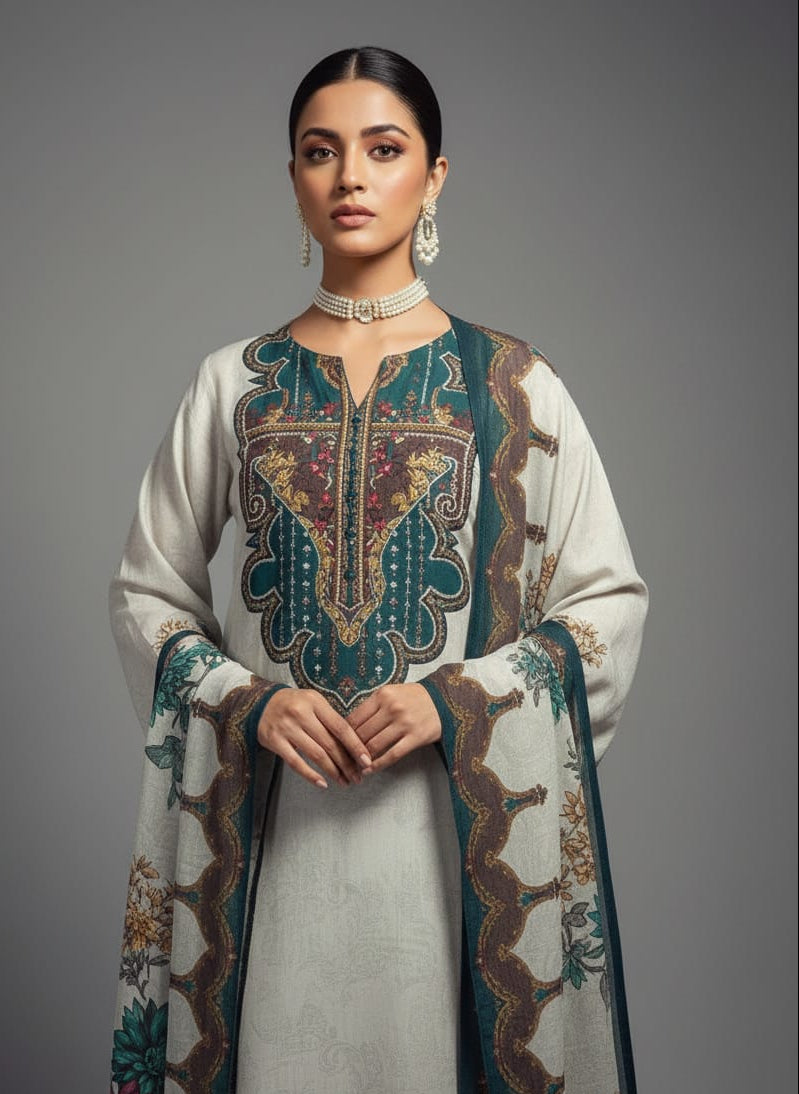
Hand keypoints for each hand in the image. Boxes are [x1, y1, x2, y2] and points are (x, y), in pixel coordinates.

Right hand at [257, 687, 373, 788]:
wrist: (262, 703)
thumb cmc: (295, 704)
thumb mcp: (314, 702)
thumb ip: (331, 719)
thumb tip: (354, 745)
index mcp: (315, 702)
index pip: (341, 727)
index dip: (355, 745)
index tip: (366, 760)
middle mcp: (301, 714)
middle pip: (330, 744)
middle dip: (346, 764)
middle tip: (357, 777)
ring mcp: (287, 728)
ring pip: (315, 755)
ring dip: (333, 771)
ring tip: (344, 781)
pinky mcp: (274, 741)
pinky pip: (295, 762)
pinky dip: (310, 775)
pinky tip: (323, 783)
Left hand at [346, 683, 441, 772]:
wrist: (444, 701)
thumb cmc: (414, 698)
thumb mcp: (391, 693)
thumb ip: (373, 706)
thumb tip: (350, 726)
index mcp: (383, 695)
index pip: (355, 718)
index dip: (344, 734)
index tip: (339, 743)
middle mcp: (392, 708)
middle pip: (362, 733)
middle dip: (351, 748)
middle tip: (344, 758)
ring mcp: (404, 723)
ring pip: (374, 745)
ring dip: (362, 758)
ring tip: (356, 765)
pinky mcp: (415, 737)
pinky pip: (392, 755)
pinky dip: (378, 765)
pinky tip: (370, 770)